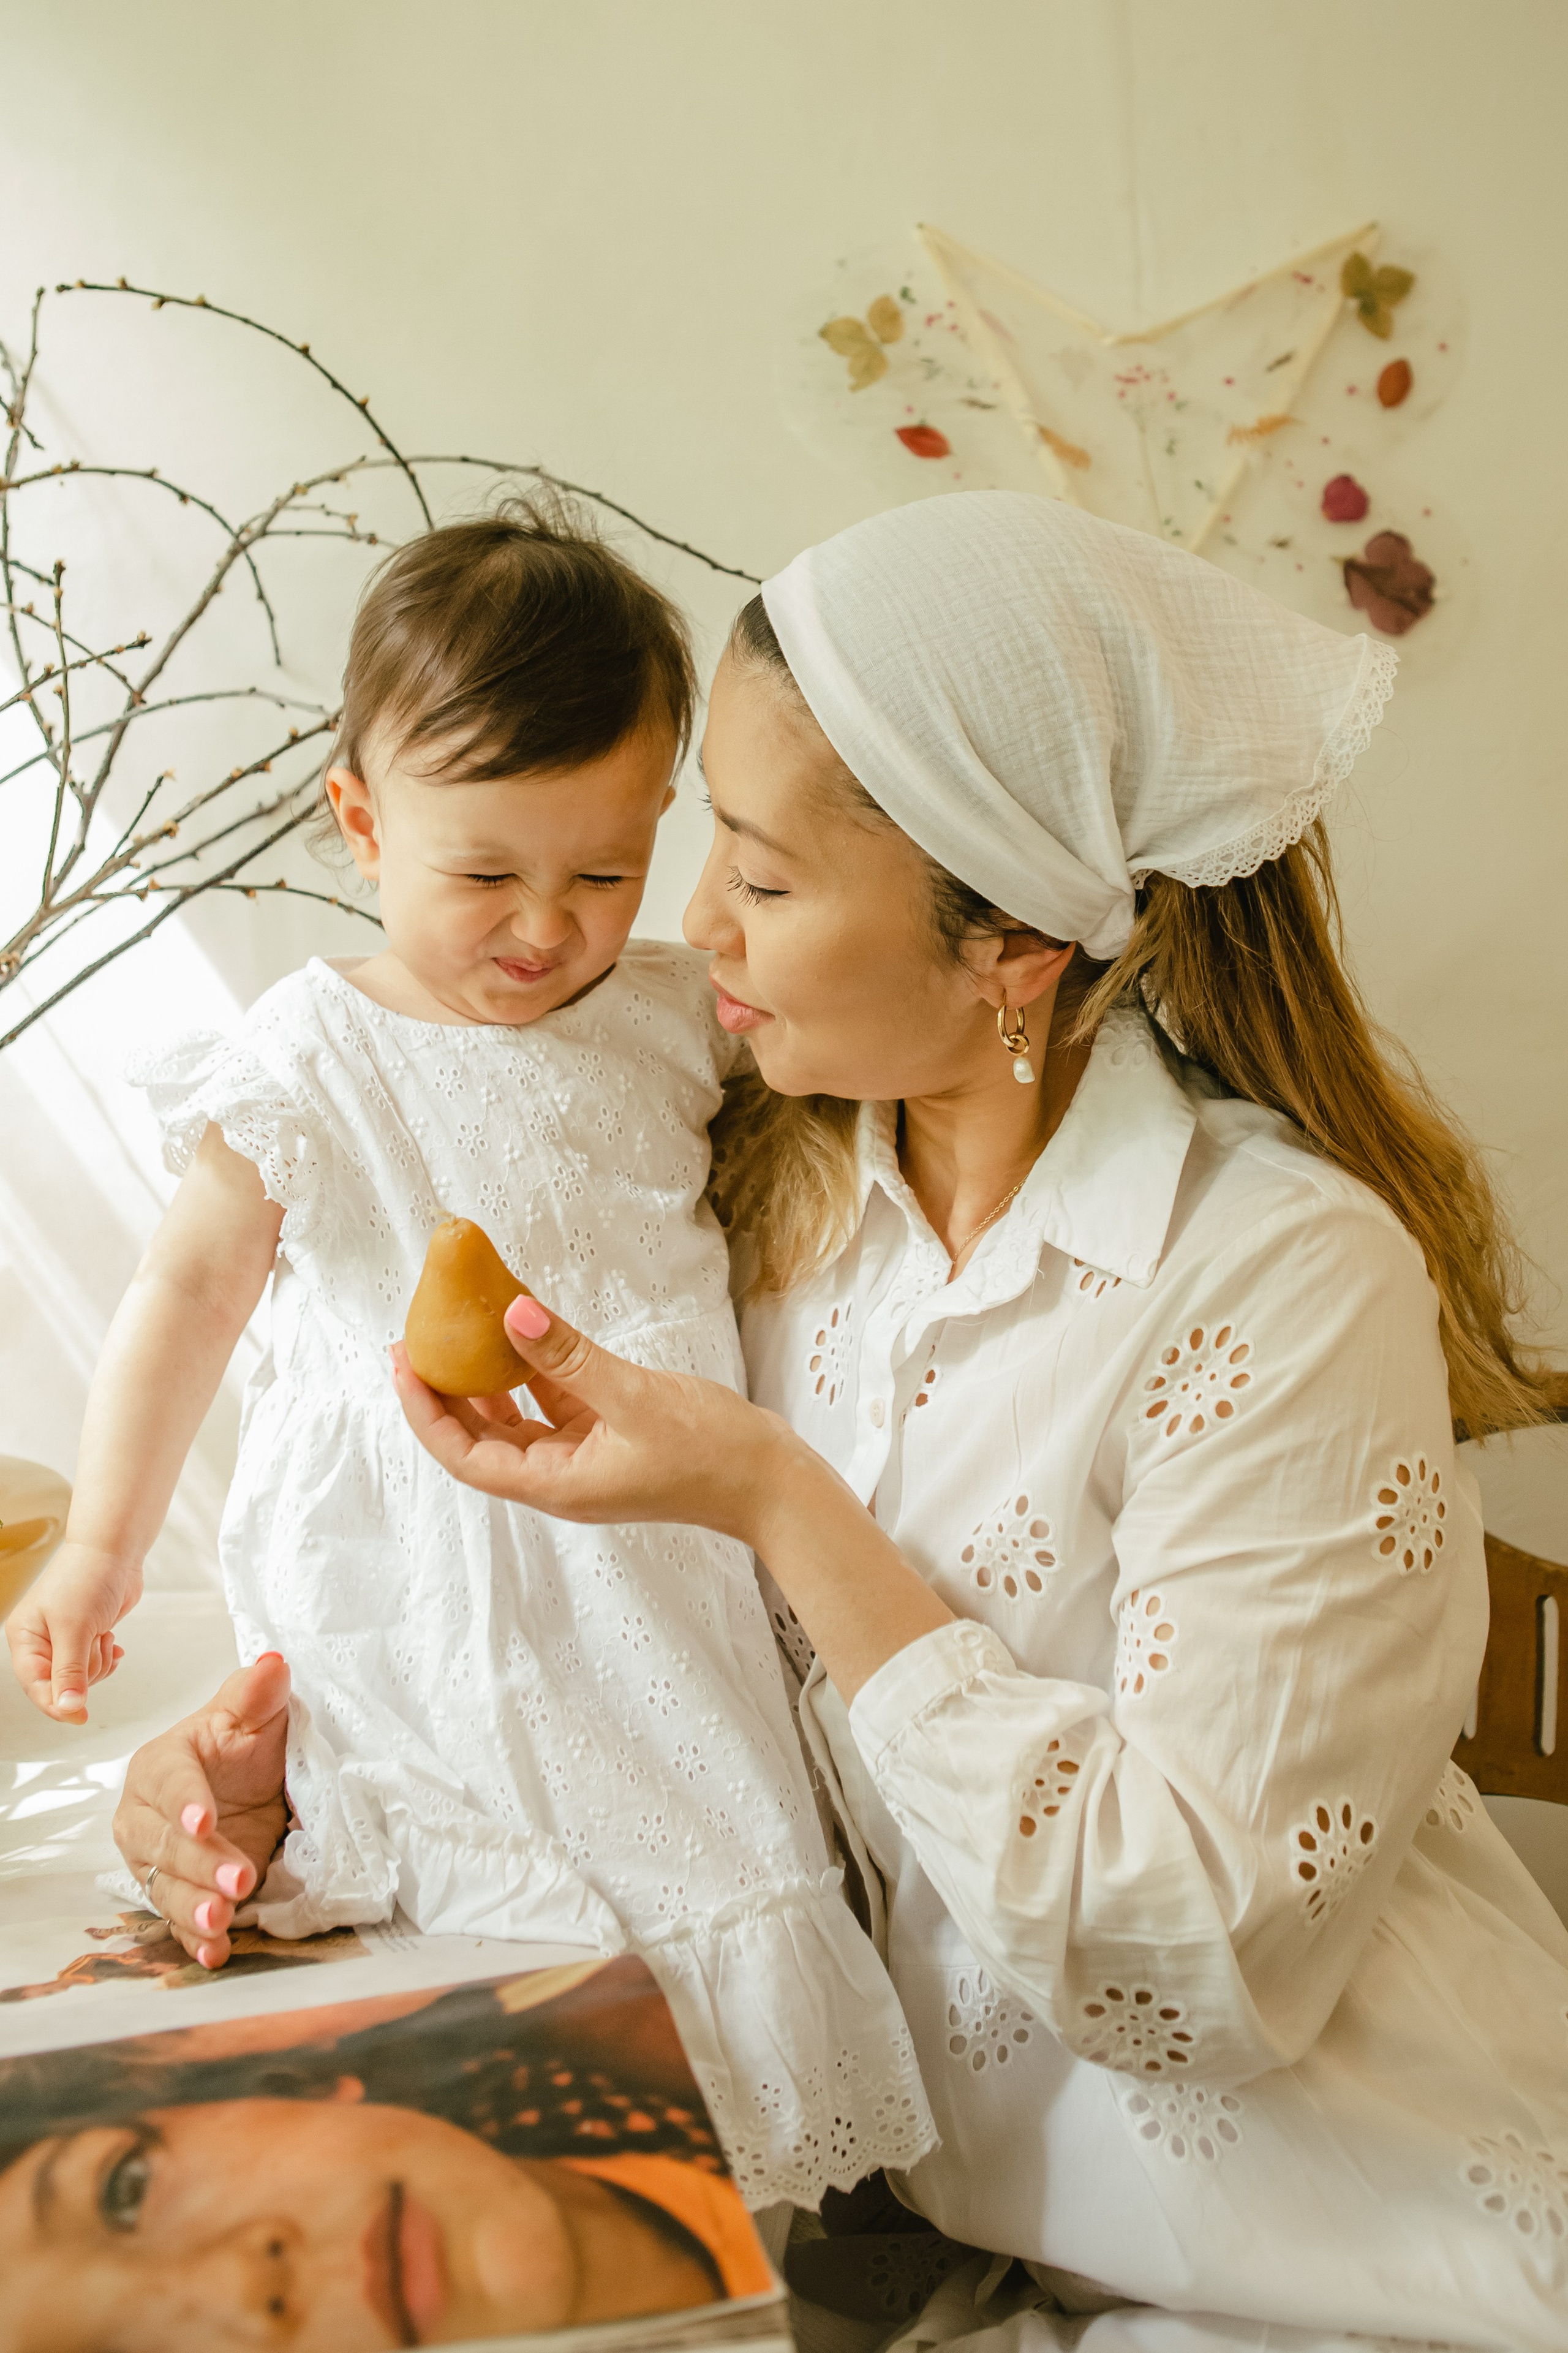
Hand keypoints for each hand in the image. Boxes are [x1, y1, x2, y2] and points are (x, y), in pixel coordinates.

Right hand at [5, 1539, 137, 1720]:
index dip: (57, 1705)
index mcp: (25, 1637)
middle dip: (85, 1670)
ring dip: (99, 1661)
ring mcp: (65, 1639)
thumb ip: (70, 1671)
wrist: (115, 1550)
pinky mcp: (87, 1636)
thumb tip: (69, 1707)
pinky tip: (112, 1642)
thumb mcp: (74, 1628)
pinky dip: (107, 1657)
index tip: (80, 1718)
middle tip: (95, 1644)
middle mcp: (41, 1641)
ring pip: (82, 1676)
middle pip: (61, 1684)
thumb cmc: (86, 1578)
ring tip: (103, 1635)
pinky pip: (95, 1664)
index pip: (35, 1685)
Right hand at [111, 1652, 290, 1968]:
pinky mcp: (177, 1893)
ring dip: (194, 1908)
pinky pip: (178, 1921)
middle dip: (199, 1864)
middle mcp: (146, 1817)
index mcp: (161, 1765)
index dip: (186, 1802)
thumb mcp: (254, 1716)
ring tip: (223, 1921)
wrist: (247, 1785)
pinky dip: (195, 1942)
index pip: (169, 1783)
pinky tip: (215, 1955)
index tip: (206, 1820)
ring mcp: (157, 1860)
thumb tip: (273, 1665)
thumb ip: (256, 1694)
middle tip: (239, 1878)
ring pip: (166, 1887)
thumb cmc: (243, 1746)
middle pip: (164, 1844)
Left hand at [394, 1295, 953, 1702]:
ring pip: (515, 1419)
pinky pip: (554, 1404)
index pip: (465, 1454)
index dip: (425, 1411)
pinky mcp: (608, 1437)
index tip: (401, 1363)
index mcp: (557, 1483)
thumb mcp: (636, 1398)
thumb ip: (570, 1357)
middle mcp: (561, 1476)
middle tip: (414, 1338)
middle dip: (444, 1392)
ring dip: (485, 1379)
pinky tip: (523, 1331)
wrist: (771, 1483)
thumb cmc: (711, 1454)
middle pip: (481, 1438)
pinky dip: (534, 1371)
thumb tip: (513, 1314)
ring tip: (459, 1330)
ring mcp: (584, 1459)